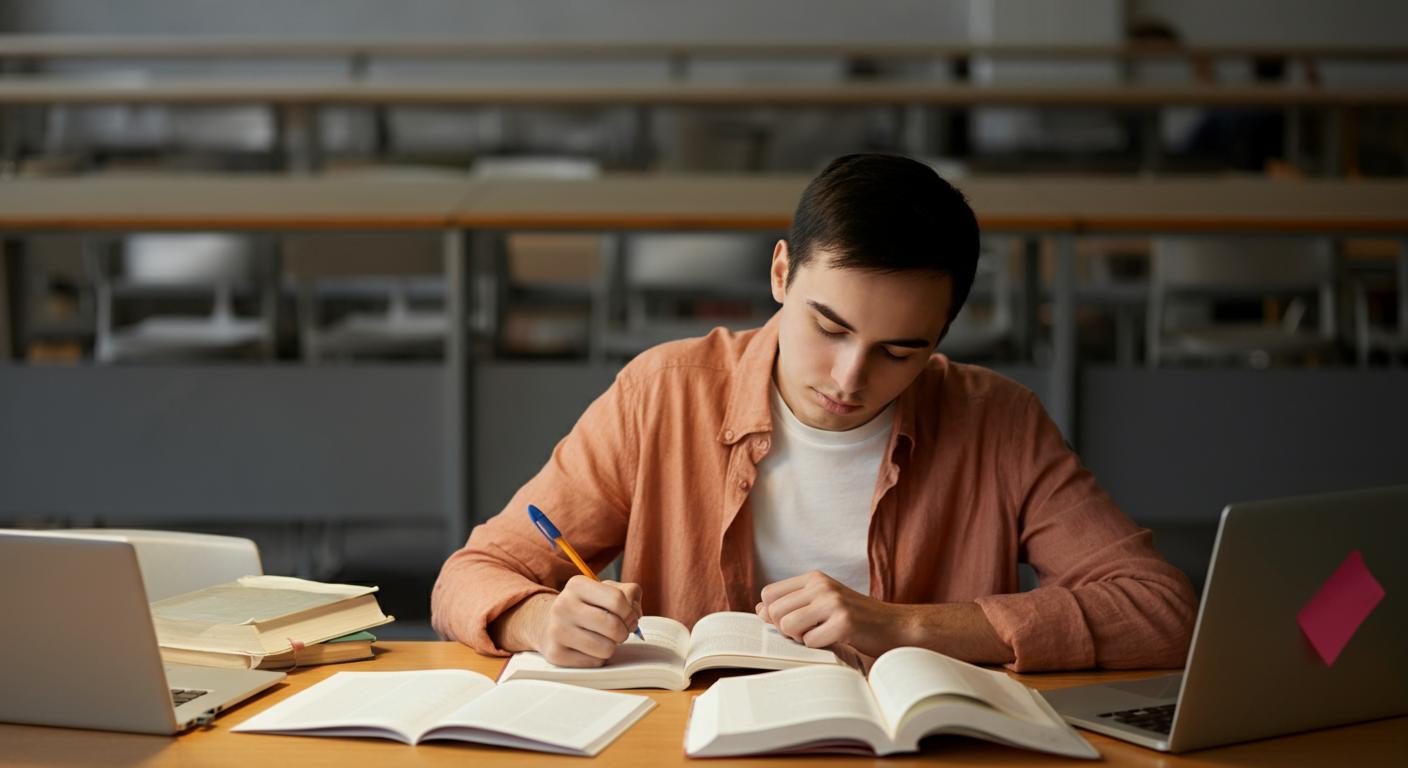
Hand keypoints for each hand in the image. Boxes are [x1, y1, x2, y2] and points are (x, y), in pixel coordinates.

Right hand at [537, 575, 641, 667]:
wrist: (548, 624)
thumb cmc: (585, 607)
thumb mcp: (604, 591)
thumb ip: (628, 593)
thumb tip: (635, 612)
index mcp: (577, 585)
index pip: (617, 600)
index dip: (631, 613)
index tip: (629, 617)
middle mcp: (563, 605)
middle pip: (613, 626)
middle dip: (624, 632)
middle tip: (620, 631)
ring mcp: (557, 631)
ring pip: (606, 648)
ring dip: (611, 646)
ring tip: (604, 639)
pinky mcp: (556, 654)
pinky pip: (595, 662)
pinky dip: (598, 658)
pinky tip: (589, 649)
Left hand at [755, 570, 907, 657]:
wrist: (894, 626)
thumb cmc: (855, 619)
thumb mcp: (822, 604)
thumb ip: (792, 605)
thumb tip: (759, 610)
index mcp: (813, 577)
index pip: (769, 594)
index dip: (773, 613)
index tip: (792, 622)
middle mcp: (821, 585)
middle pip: (775, 612)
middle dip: (786, 629)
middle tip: (809, 633)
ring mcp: (833, 602)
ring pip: (788, 626)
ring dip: (800, 639)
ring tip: (821, 636)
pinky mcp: (844, 622)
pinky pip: (810, 641)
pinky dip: (819, 648)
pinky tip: (836, 641)